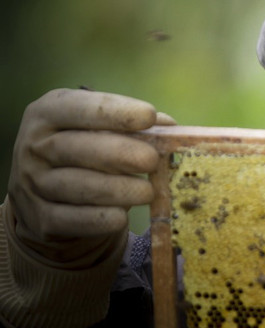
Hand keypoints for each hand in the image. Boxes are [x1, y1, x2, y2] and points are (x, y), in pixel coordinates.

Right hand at [7, 88, 173, 263]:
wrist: (47, 192)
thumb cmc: (86, 148)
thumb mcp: (101, 127)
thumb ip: (133, 125)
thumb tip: (170, 129)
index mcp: (47, 113)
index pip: (78, 108)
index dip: (115, 112)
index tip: (149, 116)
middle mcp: (32, 145)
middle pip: (74, 148)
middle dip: (118, 153)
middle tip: (151, 161)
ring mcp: (30, 182)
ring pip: (74, 186)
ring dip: (115, 189)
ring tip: (147, 192)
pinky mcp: (38, 217)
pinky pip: (68, 219)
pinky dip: (96, 219)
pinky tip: (121, 218)